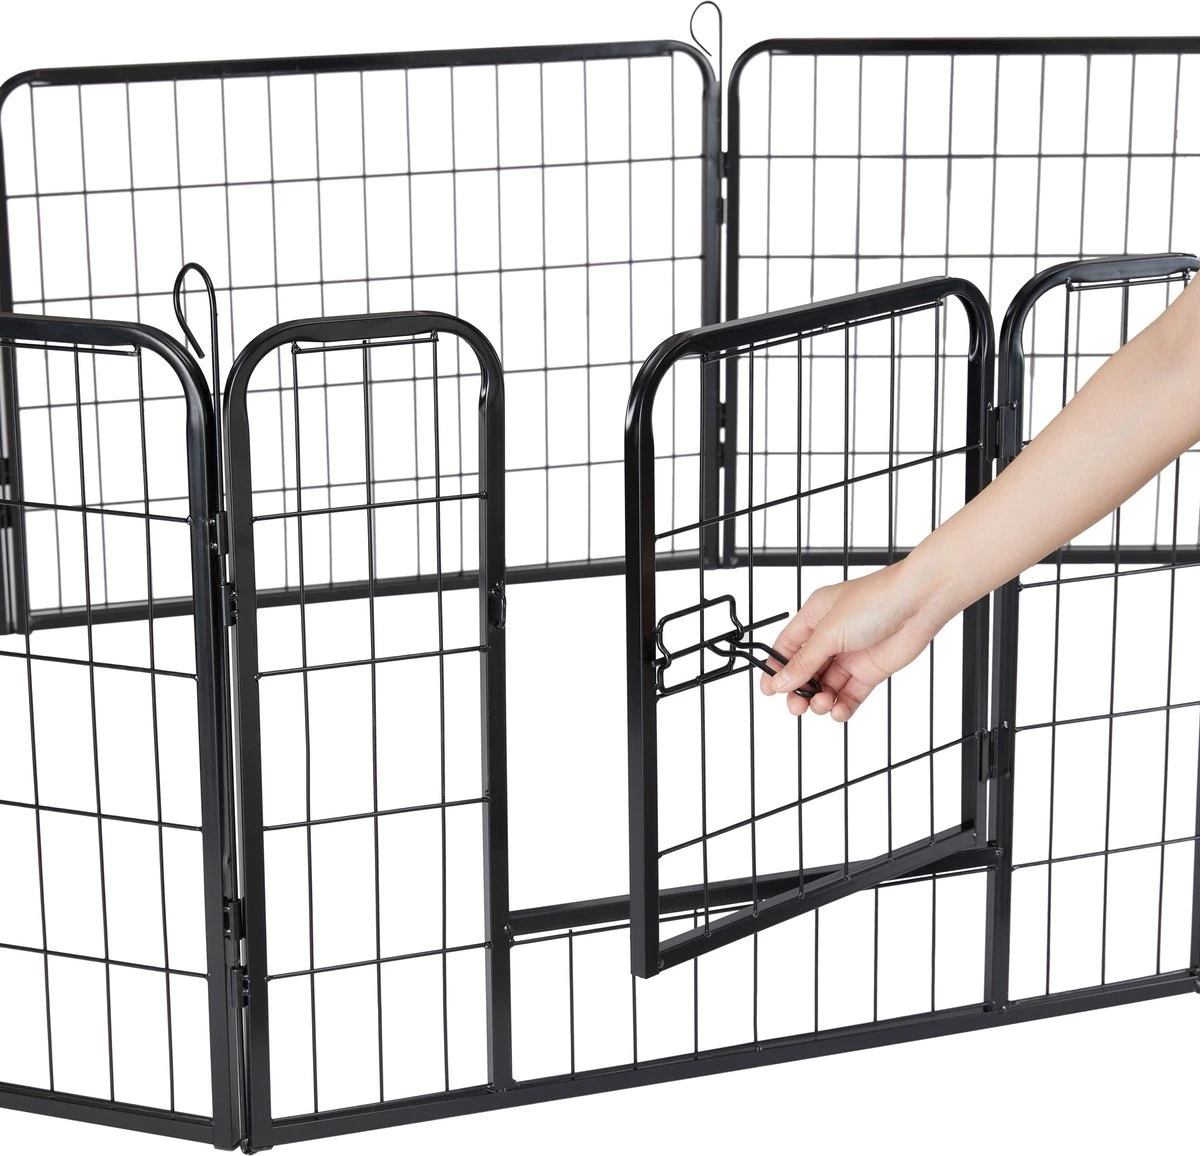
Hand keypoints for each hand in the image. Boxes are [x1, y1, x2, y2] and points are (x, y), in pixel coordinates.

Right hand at [759, 559, 956, 720]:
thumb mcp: (829, 632)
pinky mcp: (870, 671)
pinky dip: (842, 706)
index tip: (769, 691)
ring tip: (822, 704)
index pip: (786, 647)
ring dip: (820, 699)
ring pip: (826, 686)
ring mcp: (850, 655)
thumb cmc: (875, 602)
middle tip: (796, 706)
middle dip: (798, 690)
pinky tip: (838, 711)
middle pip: (805, 671)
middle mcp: (831, 637)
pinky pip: (850, 694)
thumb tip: (780, 681)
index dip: (776, 669)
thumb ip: (804, 661)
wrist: (918, 603)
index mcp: (814, 617)